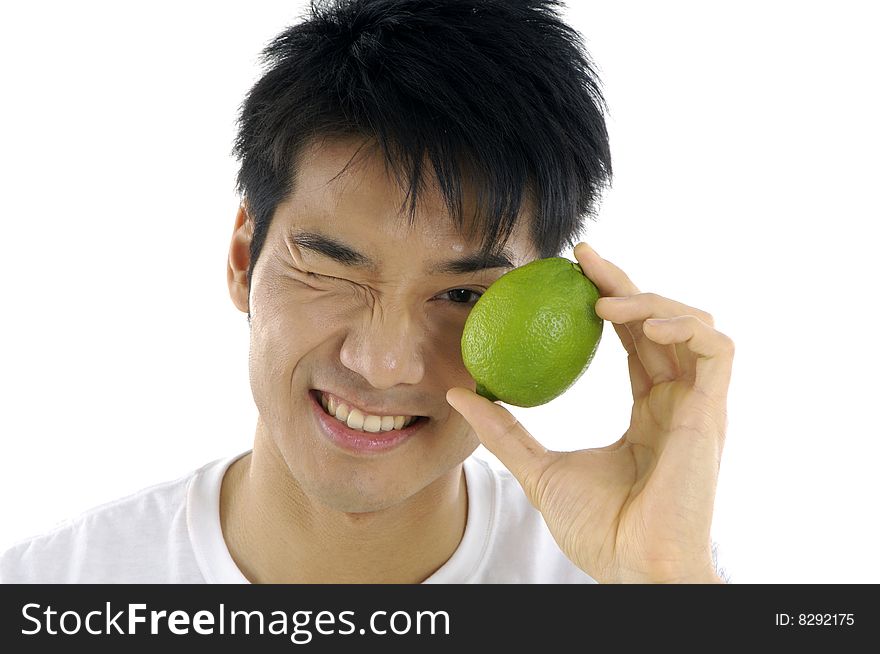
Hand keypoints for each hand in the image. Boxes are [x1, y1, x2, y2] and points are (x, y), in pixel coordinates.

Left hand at [446, 242, 733, 582]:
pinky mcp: (713, 412)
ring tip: (602, 302)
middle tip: (581, 257)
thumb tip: (460, 393)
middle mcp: (677, 401)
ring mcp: (698, 405)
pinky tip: (642, 325)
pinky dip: (684, 326)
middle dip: (623, 281)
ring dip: (650, 300)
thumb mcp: (538, 468)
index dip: (611, 299)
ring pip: (692, 323)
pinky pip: (717, 349)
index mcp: (650, 410)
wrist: (633, 567)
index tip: (571, 269)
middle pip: (658, 320)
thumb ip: (505, 430)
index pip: (633, 339)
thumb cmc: (598, 529)